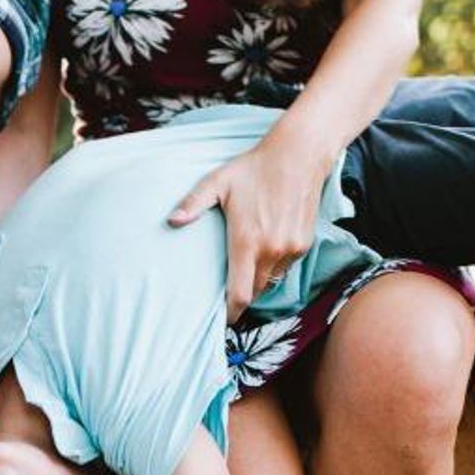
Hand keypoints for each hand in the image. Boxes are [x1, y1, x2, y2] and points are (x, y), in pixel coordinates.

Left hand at [168, 141, 327, 322]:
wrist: (298, 155)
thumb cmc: (254, 168)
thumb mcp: (217, 183)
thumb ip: (193, 204)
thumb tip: (171, 221)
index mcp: (247, 241)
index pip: (240, 294)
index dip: (230, 312)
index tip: (222, 319)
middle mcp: (271, 250)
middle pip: (255, 292)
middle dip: (242, 297)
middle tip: (229, 292)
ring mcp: (290, 249)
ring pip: (271, 280)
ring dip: (258, 281)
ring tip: (245, 270)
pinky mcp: (303, 244)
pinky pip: (285, 267)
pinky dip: (274, 266)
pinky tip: (264, 249)